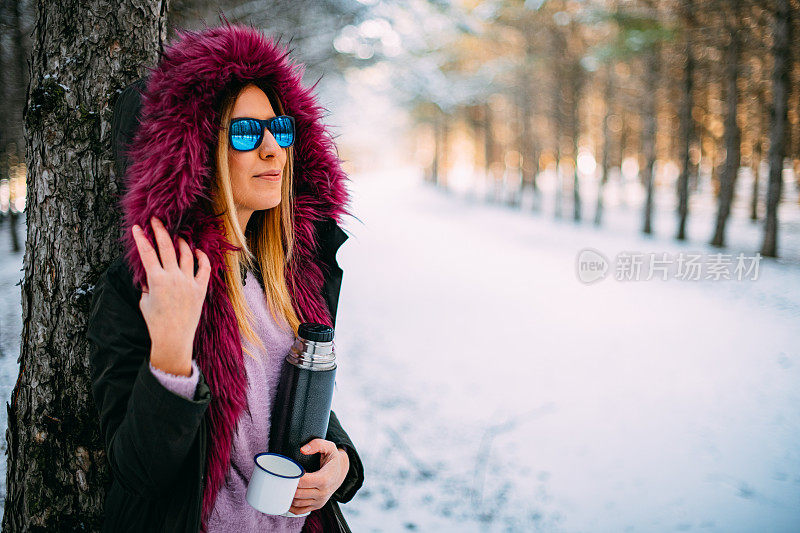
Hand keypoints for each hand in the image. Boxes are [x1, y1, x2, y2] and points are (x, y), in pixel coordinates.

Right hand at [131, 216, 210, 375]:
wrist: (173, 339)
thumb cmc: (155, 322)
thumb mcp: (145, 300)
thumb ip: (147, 284)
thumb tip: (149, 273)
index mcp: (156, 280)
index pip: (147, 253)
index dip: (141, 239)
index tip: (137, 227)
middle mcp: (174, 278)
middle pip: (166, 247)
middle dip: (160, 231)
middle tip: (156, 220)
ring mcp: (189, 282)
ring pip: (186, 254)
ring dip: (181, 243)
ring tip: (177, 237)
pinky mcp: (200, 289)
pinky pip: (204, 269)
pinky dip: (202, 258)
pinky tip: (198, 251)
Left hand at [288, 439, 349, 514]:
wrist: (341, 472)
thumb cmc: (332, 459)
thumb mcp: (329, 447)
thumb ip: (317, 444)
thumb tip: (303, 450)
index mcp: (325, 479)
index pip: (303, 481)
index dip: (292, 477)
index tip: (287, 470)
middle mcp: (323, 493)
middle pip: (298, 493)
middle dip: (287, 486)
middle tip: (281, 477)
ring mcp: (320, 501)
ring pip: (297, 502)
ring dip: (288, 496)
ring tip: (283, 485)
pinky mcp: (317, 506)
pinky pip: (300, 511)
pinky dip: (291, 507)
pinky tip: (287, 498)